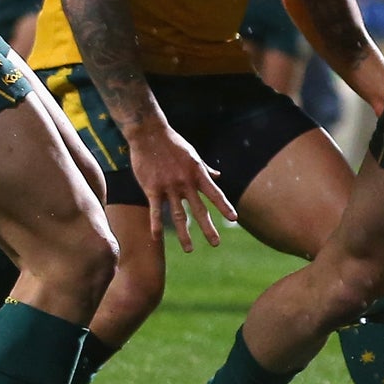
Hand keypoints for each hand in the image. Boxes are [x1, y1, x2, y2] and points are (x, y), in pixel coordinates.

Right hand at [127, 121, 235, 251]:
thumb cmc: (173, 144)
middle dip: (208, 228)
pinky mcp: (151, 188)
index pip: (215, 194)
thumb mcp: (194, 155)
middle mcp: (186, 183)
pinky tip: (157, 238)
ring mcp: (169, 187)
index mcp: (198, 175)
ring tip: (190, 250)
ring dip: (184, 234)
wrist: (149, 134)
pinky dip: (156, 224)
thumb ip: (205, 169)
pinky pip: (155, 210)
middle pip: (200, 210)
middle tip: (216, 244)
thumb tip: (218, 176)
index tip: (234, 219)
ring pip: (178, 215)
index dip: (225, 206)